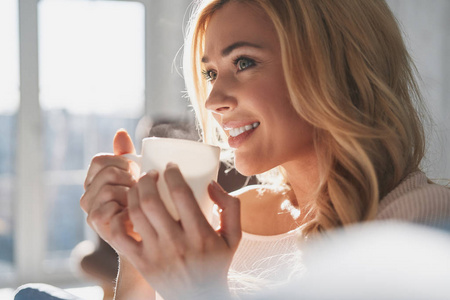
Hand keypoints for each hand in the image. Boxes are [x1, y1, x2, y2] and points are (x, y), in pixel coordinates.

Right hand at [80, 129, 138, 251]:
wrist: (147, 238)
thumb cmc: (144, 206)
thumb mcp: (136, 178)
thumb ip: (126, 156)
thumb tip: (120, 132)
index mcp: (95, 180)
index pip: (101, 160)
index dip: (122, 162)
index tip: (136, 172)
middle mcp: (88, 194)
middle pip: (107, 172)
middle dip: (129, 177)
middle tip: (140, 189)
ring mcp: (90, 209)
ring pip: (109, 188)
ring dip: (130, 193)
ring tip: (138, 203)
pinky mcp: (96, 223)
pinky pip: (110, 206)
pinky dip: (126, 208)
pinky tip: (134, 214)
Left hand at [111, 163, 240, 299]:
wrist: (200, 297)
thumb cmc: (216, 263)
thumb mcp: (234, 237)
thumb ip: (231, 206)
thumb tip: (211, 184)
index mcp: (200, 234)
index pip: (181, 193)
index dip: (172, 173)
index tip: (171, 167)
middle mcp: (176, 244)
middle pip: (152, 200)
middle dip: (147, 179)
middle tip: (151, 173)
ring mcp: (156, 254)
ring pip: (135, 213)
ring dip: (133, 193)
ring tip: (139, 186)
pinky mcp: (141, 263)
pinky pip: (120, 236)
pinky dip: (119, 218)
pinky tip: (126, 209)